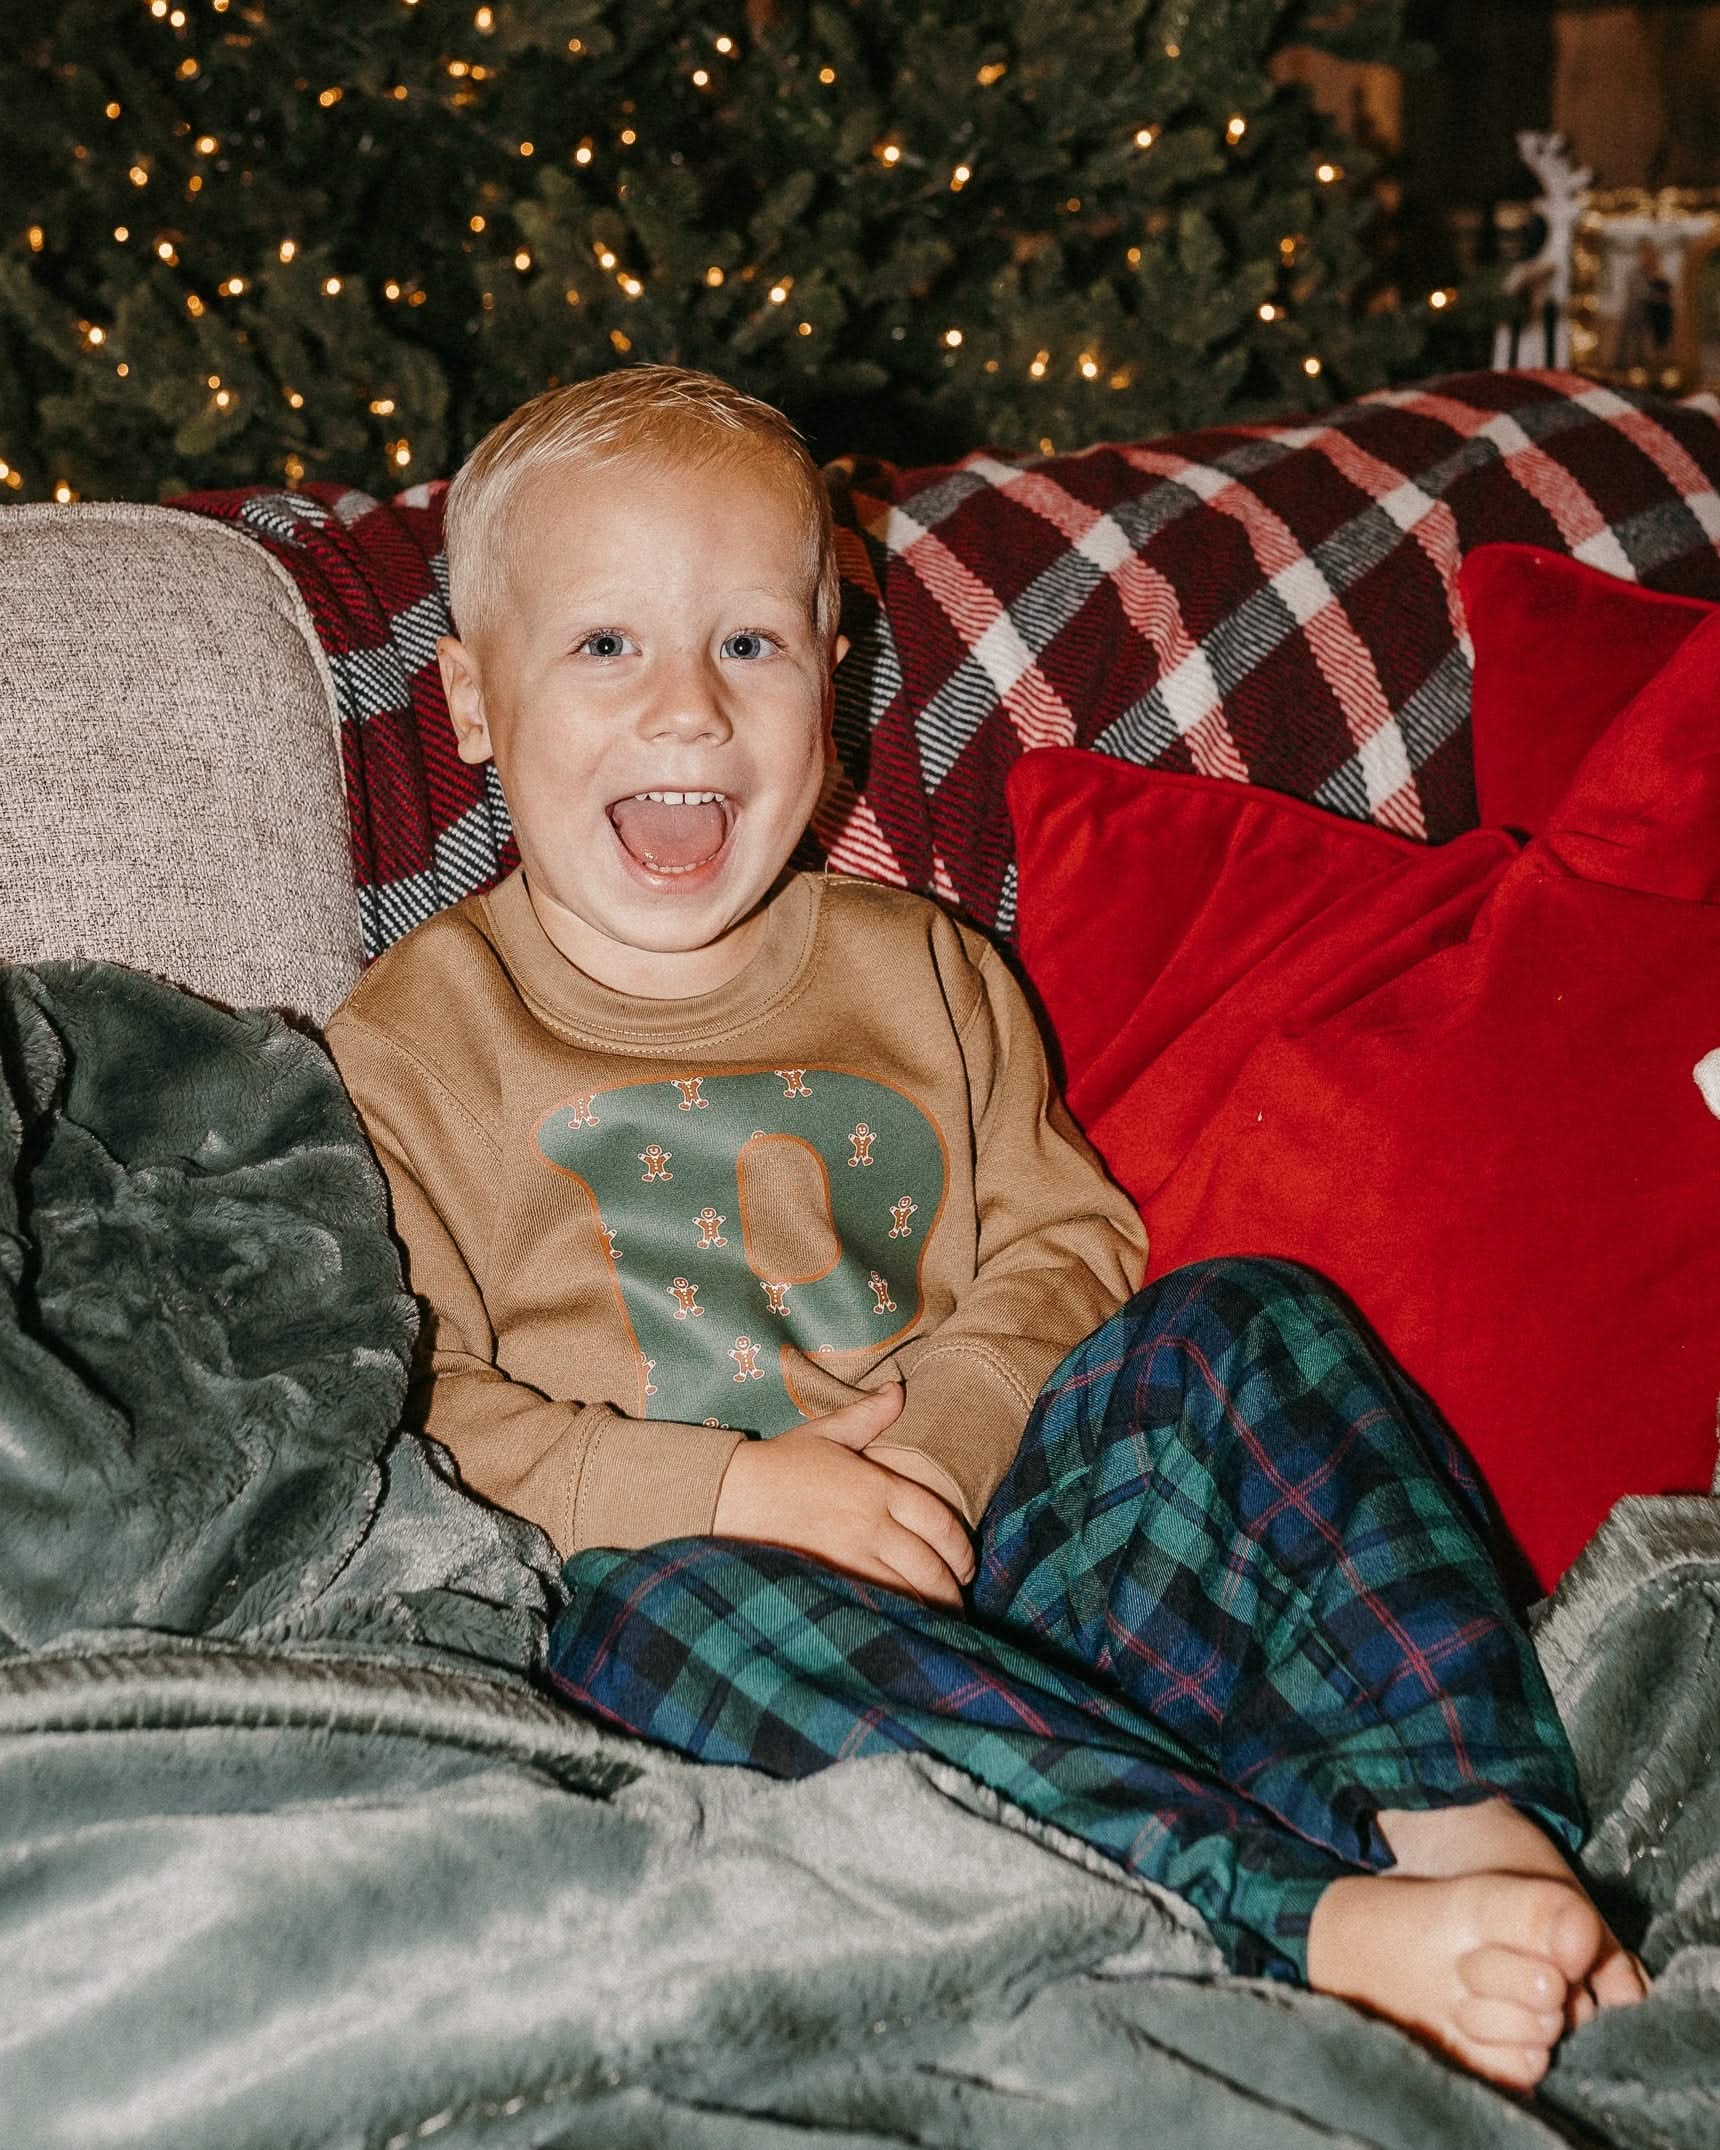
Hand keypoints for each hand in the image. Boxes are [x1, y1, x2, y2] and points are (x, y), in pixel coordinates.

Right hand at [712, 1385, 974, 1609]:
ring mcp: (850, 1557)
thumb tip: (898, 1391)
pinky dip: (895, 1616)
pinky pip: (875, 1605)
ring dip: (930, 1608)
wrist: (731, 1493)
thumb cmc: (780, 1463)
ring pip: (907, 1591)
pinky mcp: (829, 1580)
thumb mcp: (827, 1433)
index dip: (961, 1549)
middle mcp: (872, 1524)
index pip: (939, 1522)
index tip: (966, 1565)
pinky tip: (904, 1625)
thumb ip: (869, 1416)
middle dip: (952, 1587)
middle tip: (959, 1599)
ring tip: (941, 1619)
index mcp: (879, 1487)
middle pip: (930, 1565)